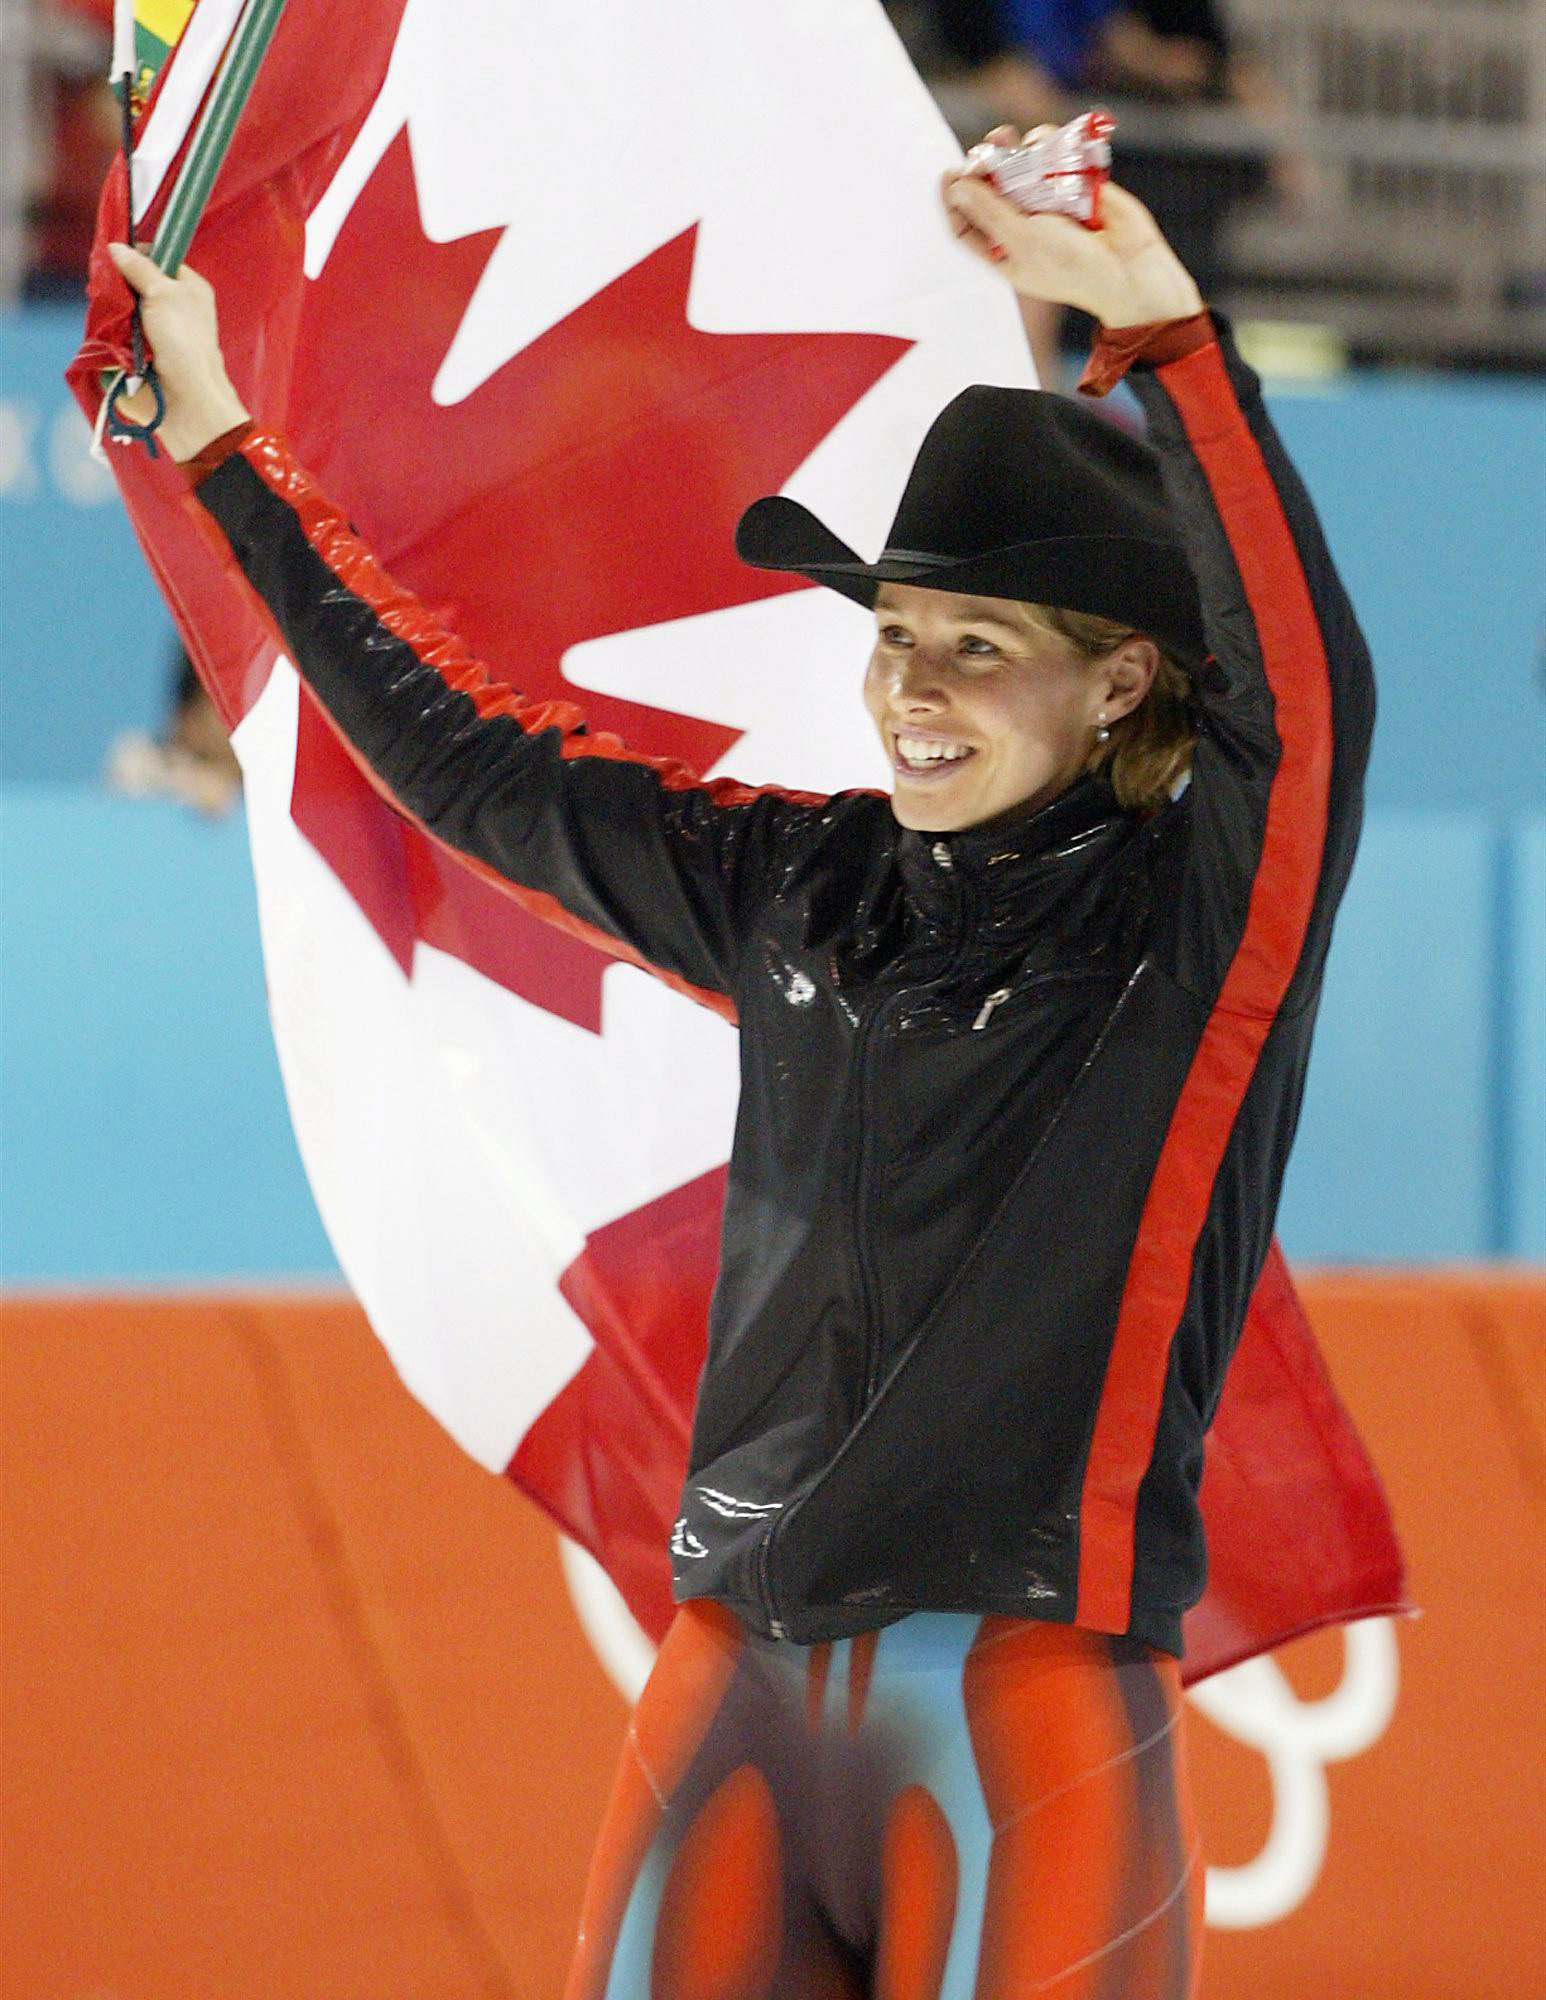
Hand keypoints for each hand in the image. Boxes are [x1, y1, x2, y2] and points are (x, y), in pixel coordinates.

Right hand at [105, 243, 249, 461]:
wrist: (185, 401)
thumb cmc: (184, 344)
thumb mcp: (165, 293)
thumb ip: (140, 268)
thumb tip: (116, 247)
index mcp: (187, 289)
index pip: (157, 260)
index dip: (136, 256)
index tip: (117, 256)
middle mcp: (170, 308)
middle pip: (129, 284)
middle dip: (116, 286)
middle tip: (108, 290)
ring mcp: (149, 332)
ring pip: (116, 310)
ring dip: (110, 313)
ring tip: (112, 318)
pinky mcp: (133, 354)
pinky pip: (110, 335)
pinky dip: (106, 335)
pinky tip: (106, 336)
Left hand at [941, 128, 1204, 327]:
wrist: (1126, 267)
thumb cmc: (1069, 264)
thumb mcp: (1021, 239)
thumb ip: (988, 211)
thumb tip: (955, 186)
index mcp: (1003, 252)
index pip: (966, 225)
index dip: (953, 200)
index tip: (950, 172)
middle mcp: (1022, 227)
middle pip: (991, 190)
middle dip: (985, 165)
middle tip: (987, 147)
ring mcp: (1049, 205)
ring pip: (1021, 168)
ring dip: (1013, 149)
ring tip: (1008, 136)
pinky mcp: (1075, 185)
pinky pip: (1054, 157)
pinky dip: (1048, 145)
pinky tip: (1045, 141)